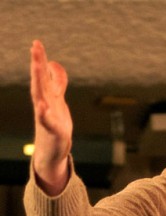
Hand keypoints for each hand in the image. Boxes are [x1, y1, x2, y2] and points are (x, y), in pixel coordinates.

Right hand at [30, 40, 72, 194]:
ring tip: (37, 68)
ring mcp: (47, 118)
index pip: (42, 76)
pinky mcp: (53, 131)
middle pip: (40, 82)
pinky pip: (47, 121)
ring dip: (38, 83)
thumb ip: (56, 83)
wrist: (52, 151)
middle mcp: (45, 105)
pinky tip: (42, 106)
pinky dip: (44, 113)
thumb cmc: (55, 125)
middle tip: (35, 46)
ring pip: (41, 97)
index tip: (37, 43)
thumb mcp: (58, 101)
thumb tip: (54, 65)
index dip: (40, 60)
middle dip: (38, 64)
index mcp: (47, 97)